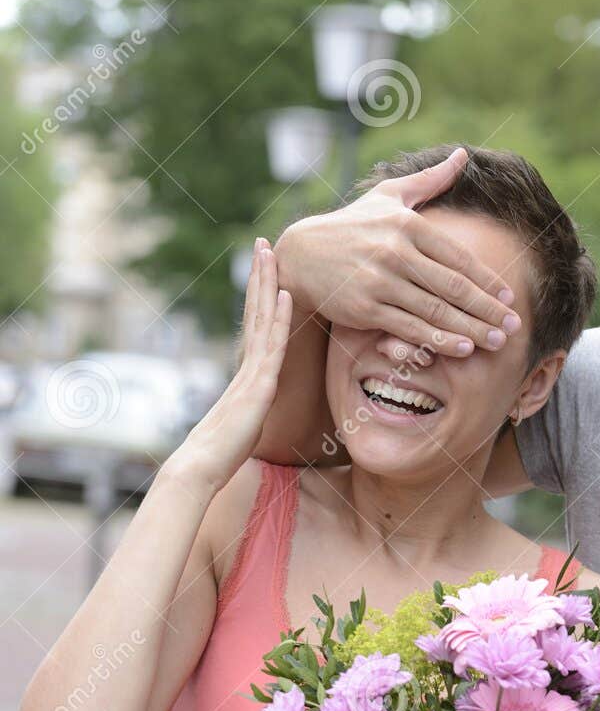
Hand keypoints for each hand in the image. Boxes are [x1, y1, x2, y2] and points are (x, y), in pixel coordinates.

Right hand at [168, 238, 291, 493]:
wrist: (201, 467)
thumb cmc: (221, 454)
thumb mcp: (246, 425)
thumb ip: (253, 409)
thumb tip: (259, 409)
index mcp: (246, 373)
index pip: (256, 325)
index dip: (261, 296)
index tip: (266, 268)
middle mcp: (247, 364)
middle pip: (255, 310)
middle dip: (261, 276)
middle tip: (264, 243)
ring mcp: (252, 372)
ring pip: (262, 318)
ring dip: (269, 283)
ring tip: (272, 251)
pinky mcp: (258, 386)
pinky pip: (272, 345)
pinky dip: (279, 318)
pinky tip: (286, 295)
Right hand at [273, 146, 522, 363]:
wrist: (301, 255)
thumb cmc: (351, 226)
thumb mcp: (387, 197)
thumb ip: (429, 181)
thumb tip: (463, 155)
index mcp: (406, 225)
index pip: (457, 257)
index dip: (487, 280)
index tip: (509, 297)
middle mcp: (395, 252)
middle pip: (453, 286)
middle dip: (488, 309)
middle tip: (515, 326)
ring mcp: (379, 281)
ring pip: (435, 310)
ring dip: (471, 328)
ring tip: (497, 342)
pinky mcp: (365, 307)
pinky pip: (409, 327)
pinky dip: (438, 339)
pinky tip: (462, 348)